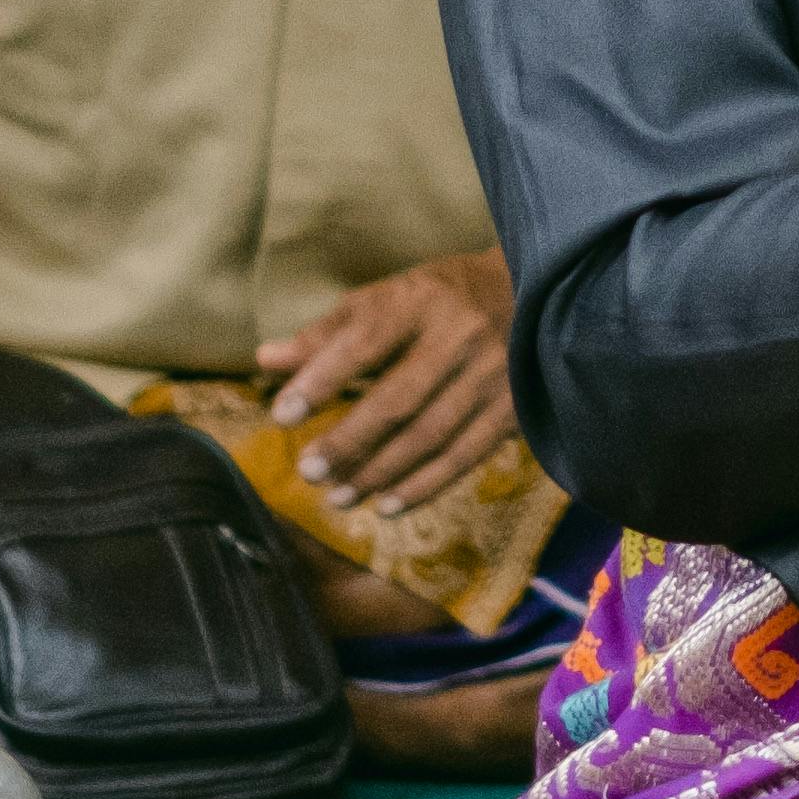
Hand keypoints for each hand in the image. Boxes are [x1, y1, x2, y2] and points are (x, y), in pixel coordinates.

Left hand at [260, 249, 521, 514]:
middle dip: (349, 441)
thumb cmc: (440, 299)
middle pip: (398, 399)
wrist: (533, 292)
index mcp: (421, 301)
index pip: (364, 343)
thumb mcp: (386, 299)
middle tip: (309, 471)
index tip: (282, 416)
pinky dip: (423, 486)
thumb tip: (265, 359)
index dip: (321, 381)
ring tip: (337, 497)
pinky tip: (387, 506)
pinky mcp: (512, 407)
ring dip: (379, 473)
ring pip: (429, 435)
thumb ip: (328, 334)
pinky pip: (464, 456)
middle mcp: (460, 335)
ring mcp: (491, 374)